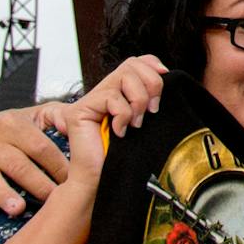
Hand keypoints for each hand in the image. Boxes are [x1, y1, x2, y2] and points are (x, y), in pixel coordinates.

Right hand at [0, 103, 77, 222]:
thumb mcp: (46, 114)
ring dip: (4, 195)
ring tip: (18, 209)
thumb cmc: (30, 125)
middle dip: (39, 185)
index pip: (40, 147)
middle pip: (18, 165)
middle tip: (56, 201)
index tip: (74, 182)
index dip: (59, 166)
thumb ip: (64, 116)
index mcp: (13, 122)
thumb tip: (78, 125)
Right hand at [65, 56, 168, 184]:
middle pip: (131, 64)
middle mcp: (103, 92)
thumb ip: (150, 98)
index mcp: (119, 92)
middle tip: (151, 111)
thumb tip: (164, 73)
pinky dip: (123, 115)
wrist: (101, 182)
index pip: (136, 62)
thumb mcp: (145, 122)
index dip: (152, 65)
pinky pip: (111, 97)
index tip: (165, 78)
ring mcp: (89, 100)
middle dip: (151, 84)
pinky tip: (119, 131)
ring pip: (123, 76)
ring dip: (138, 101)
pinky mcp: (78, 111)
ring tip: (135, 123)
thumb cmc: (124, 158)